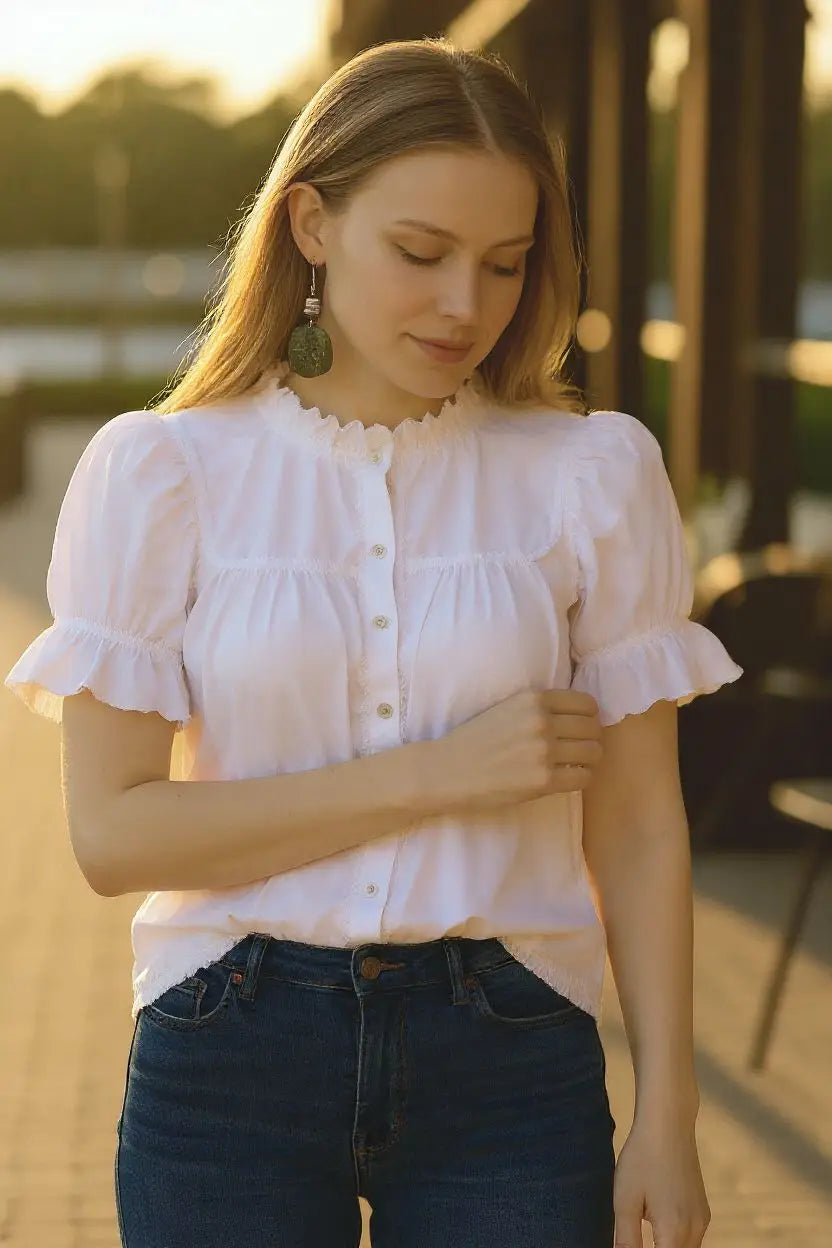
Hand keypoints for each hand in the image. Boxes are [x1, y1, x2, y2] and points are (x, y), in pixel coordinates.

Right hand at [429, 687, 602, 815]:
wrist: (447, 770)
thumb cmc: (475, 740)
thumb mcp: (508, 708)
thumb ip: (540, 709)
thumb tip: (581, 717)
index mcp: (534, 699)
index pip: (587, 704)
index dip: (589, 717)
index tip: (581, 728)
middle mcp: (542, 721)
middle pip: (593, 728)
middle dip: (591, 739)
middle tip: (580, 749)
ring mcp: (544, 751)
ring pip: (594, 753)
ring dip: (589, 760)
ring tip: (575, 765)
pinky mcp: (543, 780)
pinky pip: (584, 777)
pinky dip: (581, 778)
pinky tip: (568, 779)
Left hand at [613, 1115, 710, 1246]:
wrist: (668, 1124)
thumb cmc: (642, 1158)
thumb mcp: (625, 1200)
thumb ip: (626, 1239)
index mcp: (673, 1233)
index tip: (632, 1243)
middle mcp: (695, 1231)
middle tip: (637, 1236)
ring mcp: (703, 1220)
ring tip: (645, 1232)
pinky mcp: (704, 1210)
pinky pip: (692, 1238)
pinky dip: (676, 1241)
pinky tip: (658, 1224)